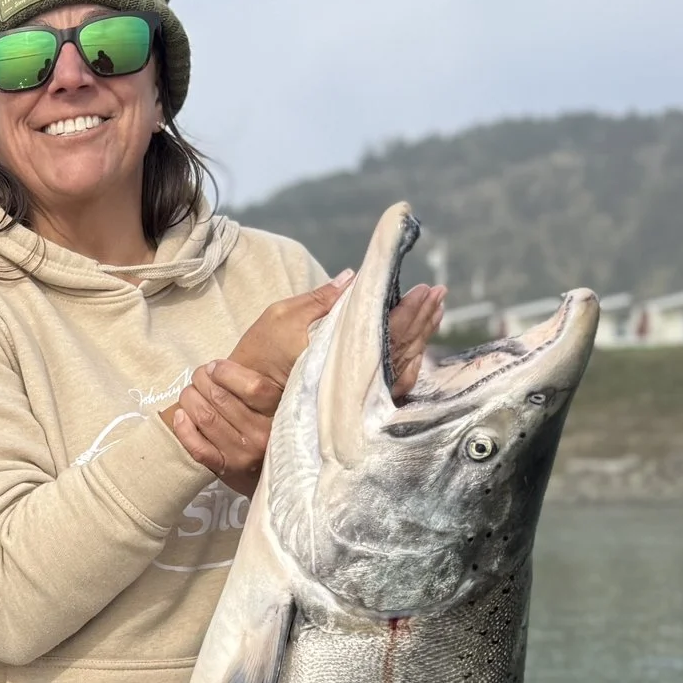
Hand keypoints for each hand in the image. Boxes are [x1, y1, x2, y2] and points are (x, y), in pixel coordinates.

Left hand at [165, 358, 284, 495]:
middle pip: (221, 398)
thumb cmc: (269, 429)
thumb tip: (226, 362)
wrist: (271, 476)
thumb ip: (261, 386)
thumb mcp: (276, 406)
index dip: (226, 371)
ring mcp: (243, 455)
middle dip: (202, 380)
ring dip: (190, 399)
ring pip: (206, 417)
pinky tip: (180, 416)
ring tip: (189, 393)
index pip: (253, 386)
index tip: (214, 367)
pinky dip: (183, 429)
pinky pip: (197, 447)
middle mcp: (262, 435)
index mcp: (280, 414)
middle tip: (198, 377)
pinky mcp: (225, 469)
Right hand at [229, 273, 451, 403]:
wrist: (244, 404)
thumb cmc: (258, 355)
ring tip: (435, 312)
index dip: (407, 311)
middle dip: (422, 319)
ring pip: (400, 365)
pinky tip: (419, 344)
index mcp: (335, 357)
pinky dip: (410, 360)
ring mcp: (355, 396)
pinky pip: (392, 382)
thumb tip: (352, 278)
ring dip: (420, 337)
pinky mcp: (355, 404)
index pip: (383, 331)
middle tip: (438, 295)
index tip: (425, 290)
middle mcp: (350, 381)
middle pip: (399, 347)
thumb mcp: (280, 318)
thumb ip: (319, 300)